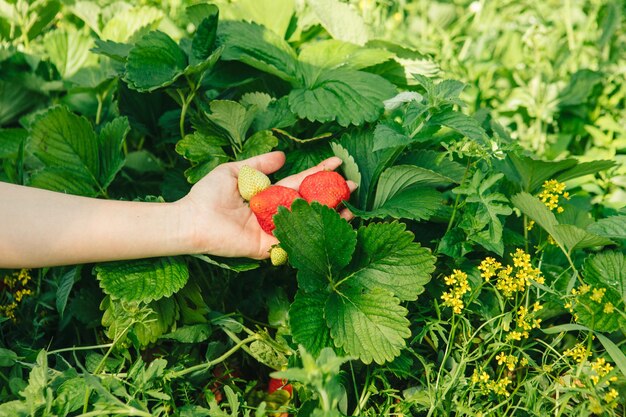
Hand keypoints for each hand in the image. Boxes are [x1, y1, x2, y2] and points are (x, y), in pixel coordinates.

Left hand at [180, 151, 355, 258]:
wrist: (192, 219)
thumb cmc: (208, 195)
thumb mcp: (236, 171)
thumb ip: (260, 164)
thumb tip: (283, 155)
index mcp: (269, 194)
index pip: (299, 181)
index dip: (318, 172)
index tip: (337, 162)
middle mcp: (274, 212)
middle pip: (308, 202)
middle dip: (331, 193)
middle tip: (353, 185)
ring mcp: (273, 230)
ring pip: (306, 222)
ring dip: (328, 215)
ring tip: (349, 205)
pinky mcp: (267, 247)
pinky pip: (292, 242)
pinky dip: (311, 236)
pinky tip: (330, 227)